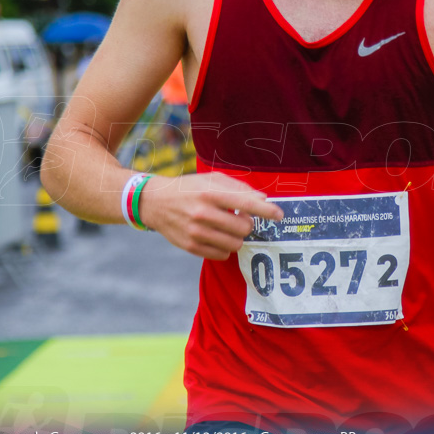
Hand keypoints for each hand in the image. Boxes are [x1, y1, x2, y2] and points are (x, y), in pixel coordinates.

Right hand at [140, 172, 283, 259]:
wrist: (154, 203)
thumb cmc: (189, 188)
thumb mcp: (211, 179)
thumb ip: (239, 188)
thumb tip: (263, 199)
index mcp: (210, 192)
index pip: (245, 203)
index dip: (266, 211)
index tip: (279, 215)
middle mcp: (202, 213)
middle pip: (244, 228)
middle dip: (248, 224)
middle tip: (240, 217)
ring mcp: (196, 232)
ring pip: (235, 244)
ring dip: (237, 236)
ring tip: (228, 226)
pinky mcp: (191, 247)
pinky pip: (222, 254)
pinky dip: (225, 247)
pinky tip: (217, 236)